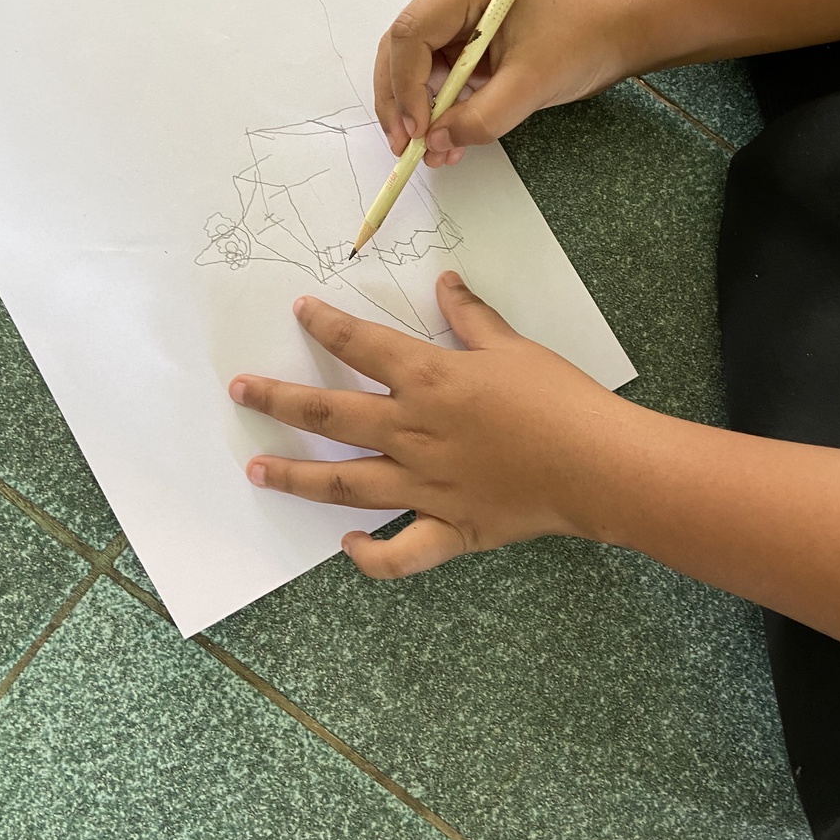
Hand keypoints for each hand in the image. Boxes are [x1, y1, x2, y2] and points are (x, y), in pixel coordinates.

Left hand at [229, 272, 633, 577]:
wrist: (598, 463)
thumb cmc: (558, 398)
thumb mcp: (513, 346)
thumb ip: (472, 316)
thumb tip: (446, 282)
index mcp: (429, 381)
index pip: (362, 346)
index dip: (326, 326)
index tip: (299, 313)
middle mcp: (413, 432)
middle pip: (330, 414)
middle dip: (278, 401)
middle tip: (241, 392)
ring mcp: (425, 486)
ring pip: (344, 483)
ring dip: (296, 476)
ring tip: (258, 470)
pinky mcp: (449, 528)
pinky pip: (401, 552)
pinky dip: (372, 556)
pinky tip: (348, 547)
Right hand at [374, 0, 634, 166]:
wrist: (615, 34)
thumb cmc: (582, 41)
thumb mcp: (532, 84)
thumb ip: (482, 117)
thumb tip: (435, 143)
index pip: (411, 33)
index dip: (405, 85)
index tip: (418, 130)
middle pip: (401, 49)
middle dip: (400, 101)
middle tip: (406, 147)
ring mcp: (458, 20)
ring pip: (413, 68)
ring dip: (417, 112)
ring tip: (431, 152)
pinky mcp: (466, 43)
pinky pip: (437, 79)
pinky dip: (438, 112)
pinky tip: (448, 141)